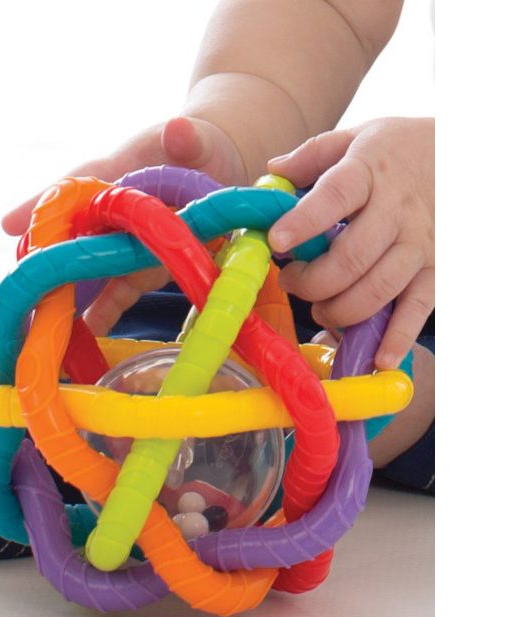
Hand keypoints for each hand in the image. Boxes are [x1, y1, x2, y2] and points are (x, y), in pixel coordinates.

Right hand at [2, 116, 245, 335]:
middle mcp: (110, 214)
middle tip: (24, 292)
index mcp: (113, 176)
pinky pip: (117, 295)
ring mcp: (123, 245)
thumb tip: (178, 130)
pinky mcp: (141, 271)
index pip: (70, 189)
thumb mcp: (194, 139)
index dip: (38, 206)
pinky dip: (103, 314)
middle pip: (69, 241)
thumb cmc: (197, 146)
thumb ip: (185, 139)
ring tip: (48, 325)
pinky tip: (86, 336)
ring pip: (87, 272)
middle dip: (48, 266)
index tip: (9, 225)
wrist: (218, 173)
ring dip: (70, 297)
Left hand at [266, 117, 433, 368]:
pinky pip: (418, 310)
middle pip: (351, 258)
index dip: (304, 221)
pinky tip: (376, 359)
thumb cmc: (397, 151)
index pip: (336, 196)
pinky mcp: (436, 271)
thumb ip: (311, 156)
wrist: (466, 155)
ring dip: (339, 310)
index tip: (277, 240)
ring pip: (378, 289)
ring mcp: (419, 244)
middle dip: (311, 282)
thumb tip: (270, 174)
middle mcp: (397, 211)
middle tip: (291, 282)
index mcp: (369, 172)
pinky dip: (397, 338)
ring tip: (320, 310)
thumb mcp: (356, 137)